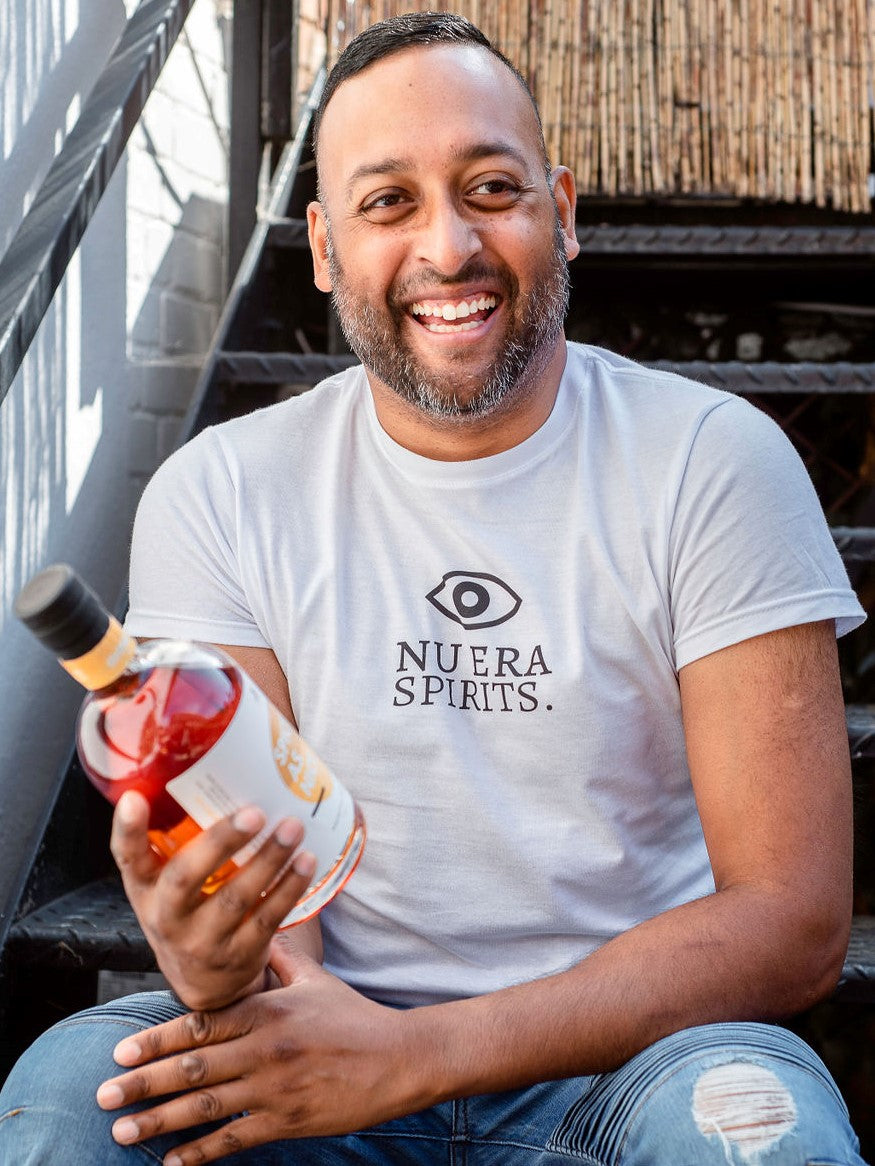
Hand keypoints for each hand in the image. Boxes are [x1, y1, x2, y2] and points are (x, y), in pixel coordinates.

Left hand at [96, 943, 428, 1161]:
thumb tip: (257, 929)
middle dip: (143, 1083)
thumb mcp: (315, 980)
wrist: (398, 1058)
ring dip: (159, 1120)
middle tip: (102, 1095)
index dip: (156, 1038)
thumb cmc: (354, 1016)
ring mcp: (275, 1089)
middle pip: (192, 1067)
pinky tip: (172, 1163)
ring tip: (121, 1131)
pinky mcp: (289, 1121)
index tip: (120, 1051)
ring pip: (206, 1106)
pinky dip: (200, 1154)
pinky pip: (236, 1140)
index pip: (201, 1025)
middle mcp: (264, 1049)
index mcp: (266, 1012)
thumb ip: (280, 958)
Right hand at [111, 790, 316, 1009]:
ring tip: (293, 828)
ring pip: (234, 899)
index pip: (128, 858)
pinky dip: (288, 888)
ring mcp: (202, 941)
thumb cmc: (189, 911)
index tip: (134, 799)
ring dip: (268, 860)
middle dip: (220, 843)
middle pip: (185, 878)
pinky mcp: (239, 955)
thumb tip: (224, 769)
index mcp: (145, 888)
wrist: (205, 985)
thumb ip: (181, 842)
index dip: (127, 830)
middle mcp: (166, 916)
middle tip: (254, 812)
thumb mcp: (167, 884)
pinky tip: (305, 861)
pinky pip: (266, 918)